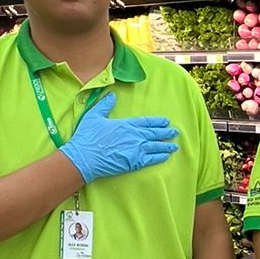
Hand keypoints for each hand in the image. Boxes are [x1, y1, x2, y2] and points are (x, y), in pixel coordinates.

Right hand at [60, 92, 178, 183]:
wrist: (84, 157)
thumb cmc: (87, 137)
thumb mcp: (94, 116)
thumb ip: (104, 105)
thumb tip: (112, 95)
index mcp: (126, 124)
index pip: (146, 122)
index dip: (157, 122)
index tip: (165, 121)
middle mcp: (134, 136)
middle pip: (154, 134)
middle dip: (165, 133)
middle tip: (174, 132)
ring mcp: (136, 150)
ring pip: (156, 147)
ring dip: (166, 146)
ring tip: (174, 145)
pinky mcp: (134, 163)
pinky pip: (151, 159)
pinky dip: (159, 157)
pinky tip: (166, 157)